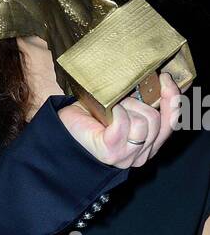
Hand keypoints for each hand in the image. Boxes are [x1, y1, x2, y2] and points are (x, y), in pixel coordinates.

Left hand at [57, 70, 178, 166]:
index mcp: (149, 144)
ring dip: (127, 108)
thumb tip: (159, 79)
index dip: (172, 99)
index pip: (172, 123)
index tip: (165, 78)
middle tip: (122, 99)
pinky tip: (108, 113)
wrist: (62, 131)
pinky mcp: (112, 151)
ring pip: (144, 123)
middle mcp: (141, 154)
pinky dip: (117, 113)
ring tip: (113, 109)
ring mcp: (128, 155)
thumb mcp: (124, 108)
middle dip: (140, 102)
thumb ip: (144, 103)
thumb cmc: (91, 119)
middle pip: (157, 121)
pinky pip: (125, 124)